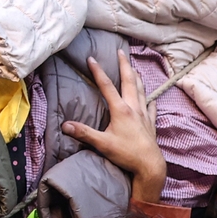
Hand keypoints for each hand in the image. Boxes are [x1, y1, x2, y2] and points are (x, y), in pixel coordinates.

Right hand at [64, 53, 166, 203]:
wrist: (149, 165)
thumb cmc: (126, 153)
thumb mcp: (101, 144)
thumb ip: (83, 133)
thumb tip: (64, 125)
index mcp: (120, 110)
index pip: (106, 86)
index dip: (98, 71)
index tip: (91, 58)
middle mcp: (133, 108)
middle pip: (129, 81)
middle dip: (124, 65)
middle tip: (121, 52)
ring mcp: (144, 114)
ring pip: (141, 90)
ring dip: (137, 77)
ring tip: (134, 68)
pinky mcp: (150, 123)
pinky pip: (151, 107)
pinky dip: (150, 99)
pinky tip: (151, 98)